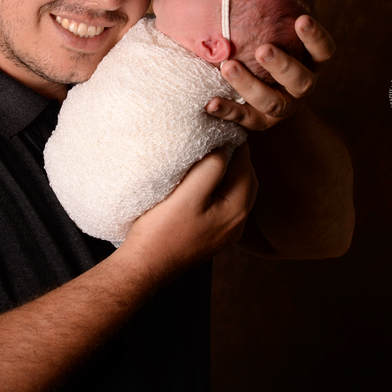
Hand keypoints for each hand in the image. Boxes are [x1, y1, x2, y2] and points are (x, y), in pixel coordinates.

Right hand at [120, 144, 257, 283]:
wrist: (145, 265)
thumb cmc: (162, 230)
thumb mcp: (187, 194)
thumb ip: (210, 168)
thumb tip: (224, 147)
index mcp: (236, 210)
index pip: (245, 167)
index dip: (236, 144)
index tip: (225, 126)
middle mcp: (237, 223)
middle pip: (245, 180)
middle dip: (236, 157)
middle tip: (220, 136)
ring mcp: (225, 232)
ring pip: (236, 192)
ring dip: (228, 173)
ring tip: (211, 154)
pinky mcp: (212, 235)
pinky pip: (224, 204)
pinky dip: (220, 187)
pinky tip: (203, 181)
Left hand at [206, 15, 335, 130]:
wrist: (264, 95)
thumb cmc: (274, 49)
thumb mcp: (281, 29)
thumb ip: (287, 8)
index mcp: (311, 62)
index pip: (324, 50)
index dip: (315, 36)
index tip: (302, 19)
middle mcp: (302, 86)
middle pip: (301, 81)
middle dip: (282, 65)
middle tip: (263, 48)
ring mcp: (283, 108)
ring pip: (272, 103)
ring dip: (249, 85)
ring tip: (227, 67)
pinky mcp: (259, 123)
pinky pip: (244, 120)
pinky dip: (227, 110)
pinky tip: (209, 102)